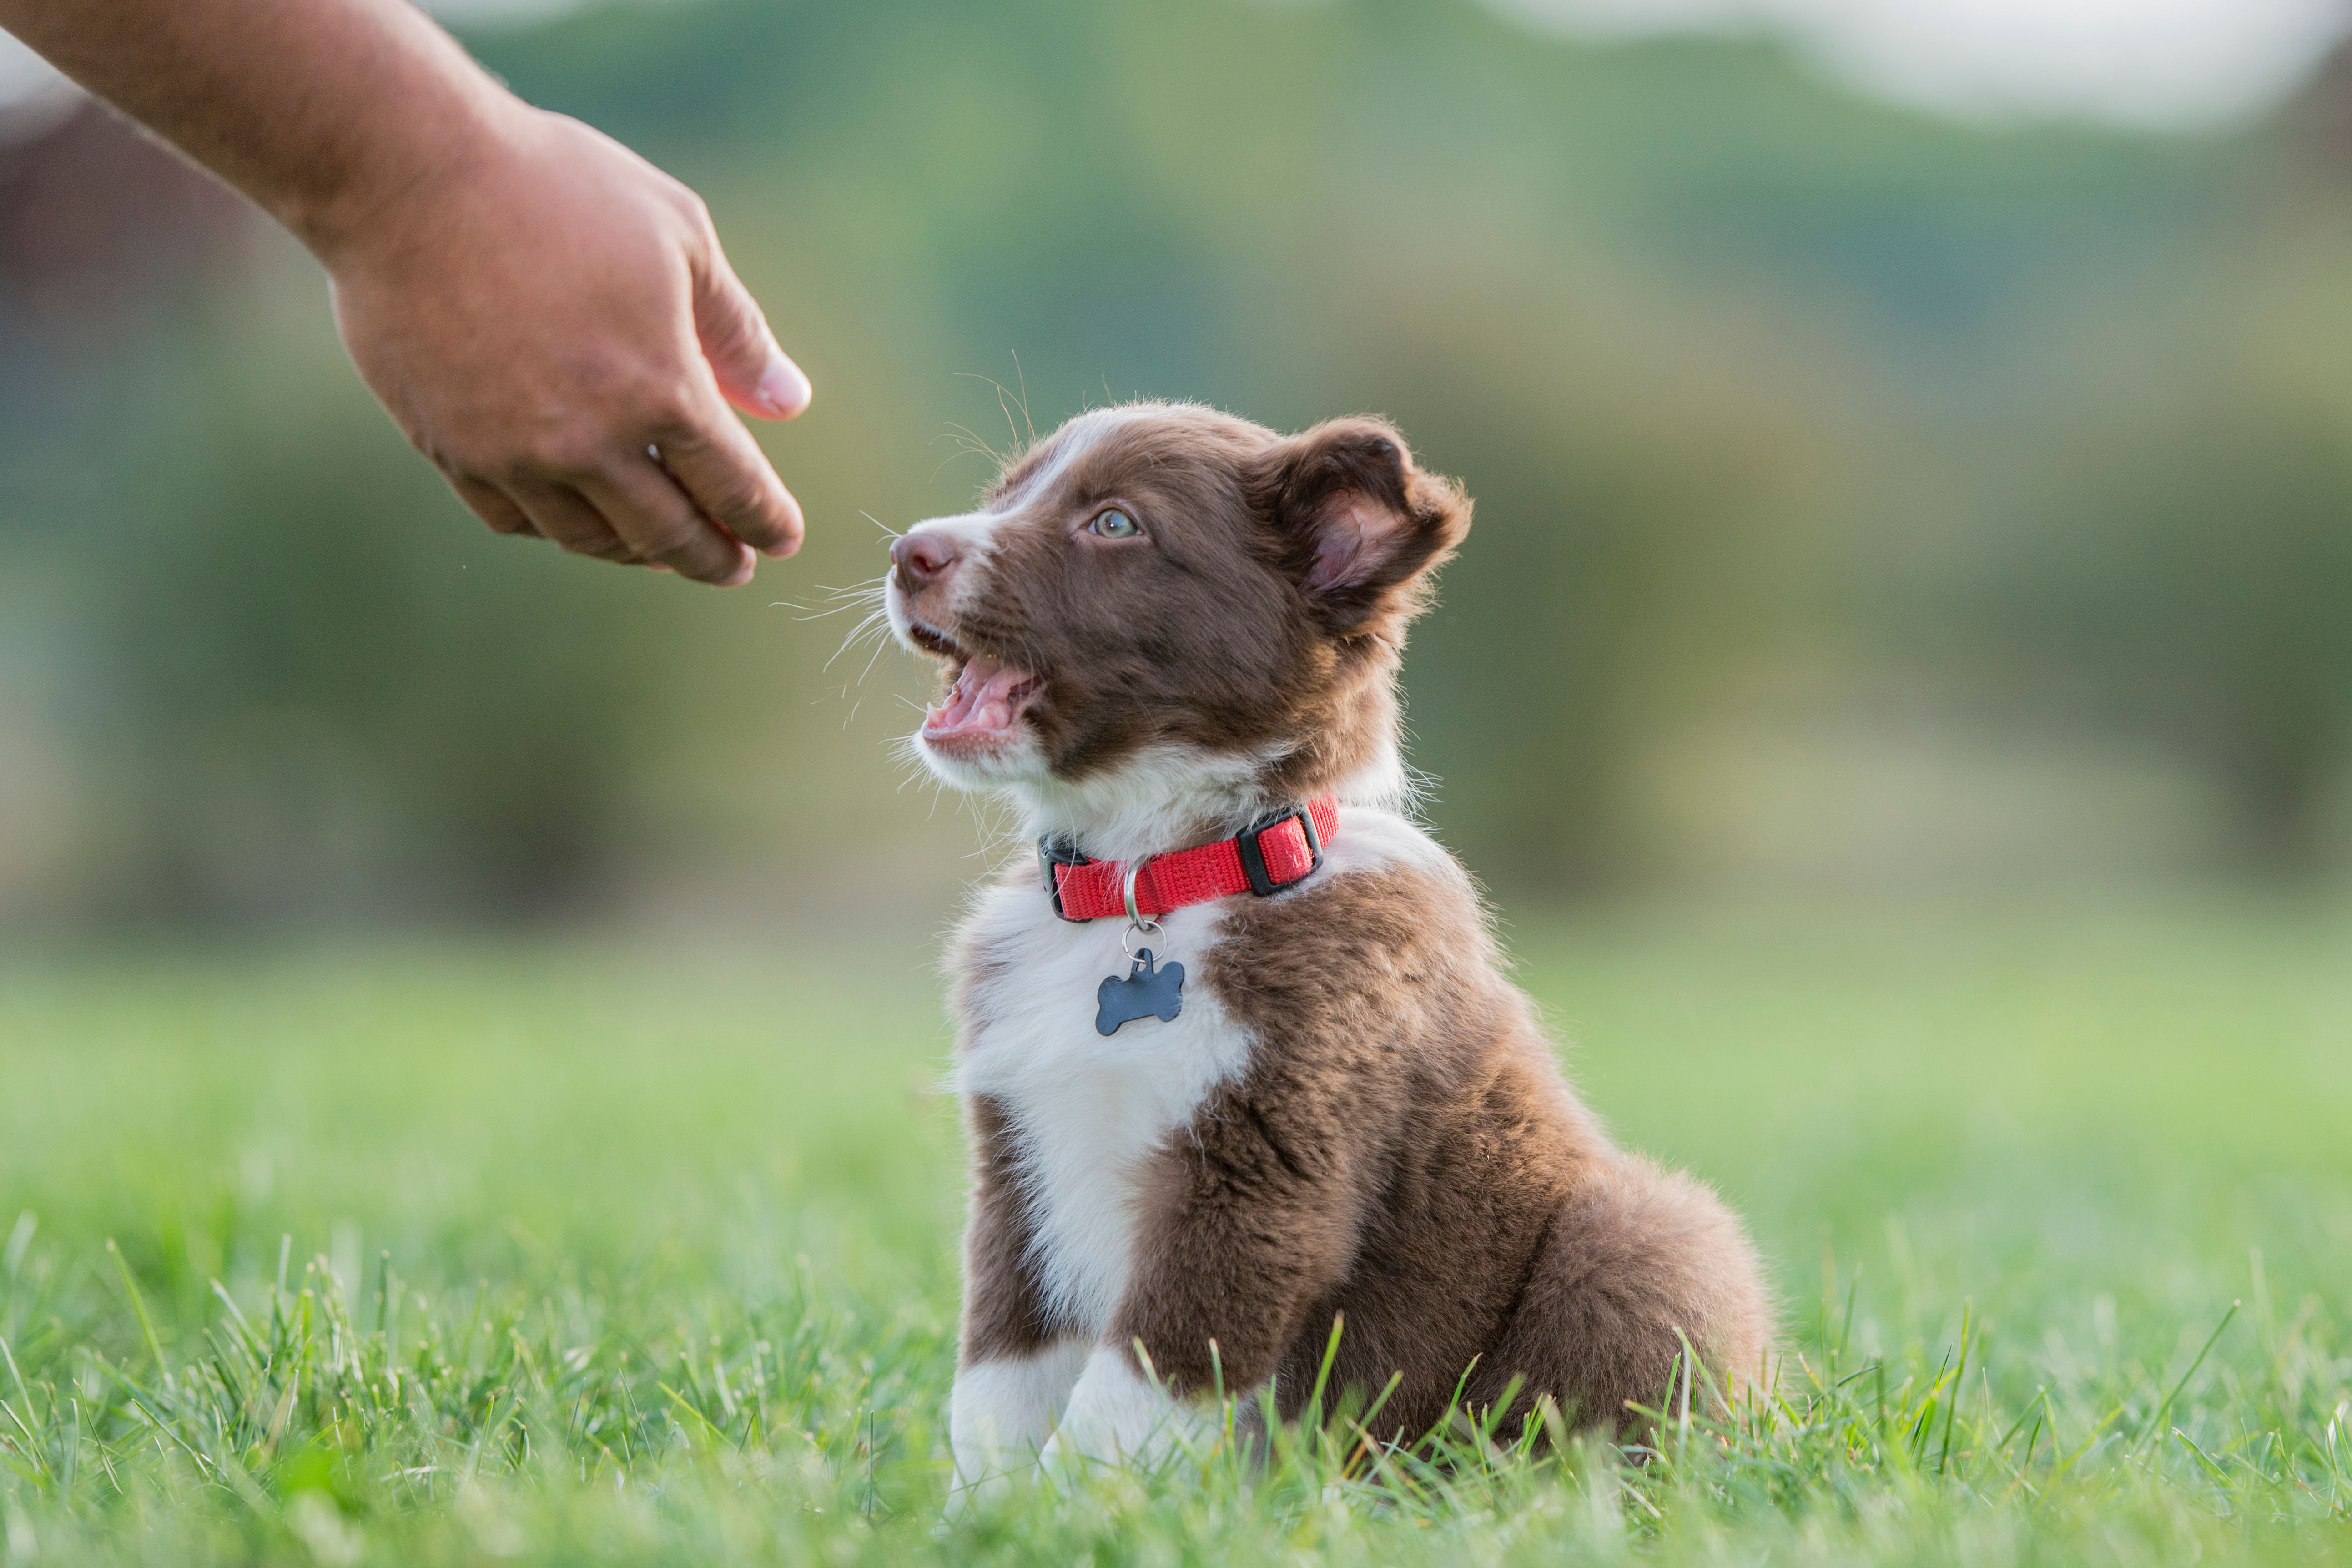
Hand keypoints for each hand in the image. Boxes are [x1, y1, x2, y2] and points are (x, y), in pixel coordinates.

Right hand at [318, 102, 809, 584]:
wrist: (405, 173)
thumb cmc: (557, 189)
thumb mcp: (680, 238)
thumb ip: (738, 333)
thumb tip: (790, 403)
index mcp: (662, 389)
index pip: (734, 487)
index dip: (766, 521)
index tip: (782, 537)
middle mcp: (590, 441)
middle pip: (668, 533)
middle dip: (712, 558)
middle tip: (733, 566)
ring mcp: (514, 453)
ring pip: (591, 537)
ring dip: (637, 551)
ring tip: (662, 547)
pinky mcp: (451, 448)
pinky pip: (516, 518)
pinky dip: (559, 526)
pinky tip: (579, 515)